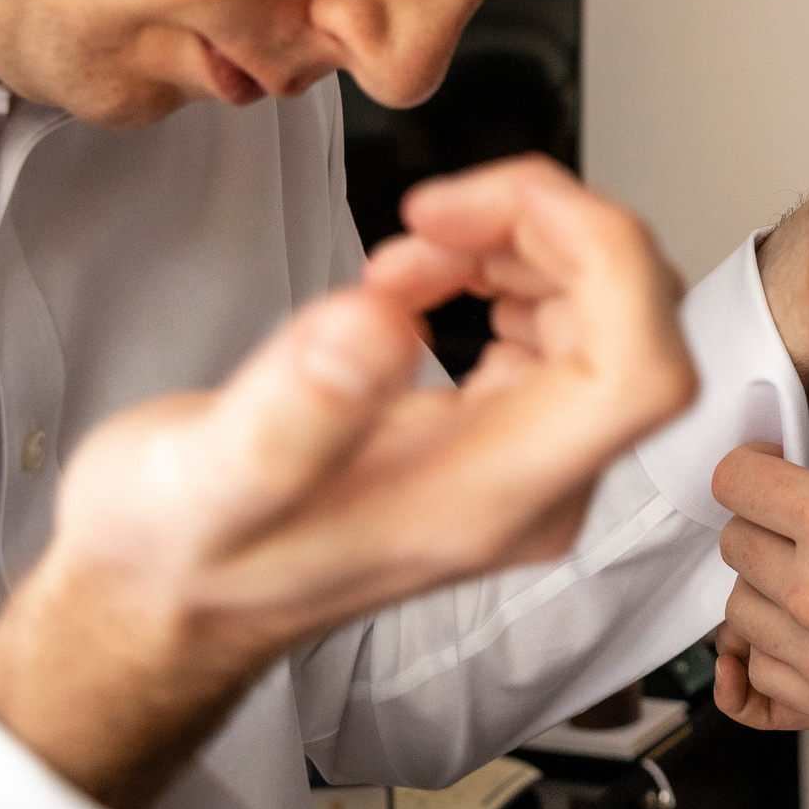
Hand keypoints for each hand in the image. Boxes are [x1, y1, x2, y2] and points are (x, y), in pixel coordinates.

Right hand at [0, 156, 694, 808]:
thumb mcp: (200, 479)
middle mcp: (535, 488)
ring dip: (520, 248)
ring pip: (603, 314)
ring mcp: (527, 463)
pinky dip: (498, 275)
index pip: (643, 373)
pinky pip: (558, 330)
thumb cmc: (178, 553)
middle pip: (634, 324)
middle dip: (547, 233)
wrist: (164, 603)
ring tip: (401, 256)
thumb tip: (382, 324)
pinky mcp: (502, 435)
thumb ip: (288, 416)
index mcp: (492, 501)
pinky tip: (411, 282)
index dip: (602, 258)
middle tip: (431, 212)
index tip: (495, 205)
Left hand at [710, 445, 808, 795]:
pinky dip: (749, 670)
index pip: (737, 482)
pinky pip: (750, 695)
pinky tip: (756, 655)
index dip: (749, 465)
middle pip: (734, 544)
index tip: (762, 467)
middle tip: (792, 523)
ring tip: (799, 583)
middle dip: (761, 524)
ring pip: (737, 614)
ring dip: (762, 592)